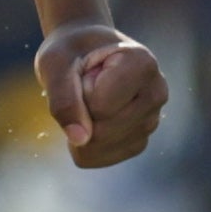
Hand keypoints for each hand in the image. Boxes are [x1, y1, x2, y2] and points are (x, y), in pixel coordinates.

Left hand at [37, 21, 165, 168]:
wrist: (84, 53)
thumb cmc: (70, 52)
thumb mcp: (55, 64)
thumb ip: (64, 99)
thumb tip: (80, 140)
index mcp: (142, 64)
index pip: (100, 105)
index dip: (79, 92)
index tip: (85, 70)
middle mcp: (156, 93)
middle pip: (103, 131)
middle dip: (80, 113)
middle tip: (84, 86)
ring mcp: (151, 120)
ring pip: (102, 147)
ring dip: (81, 129)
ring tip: (91, 100)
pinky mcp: (140, 140)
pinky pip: (101, 158)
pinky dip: (84, 145)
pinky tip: (90, 120)